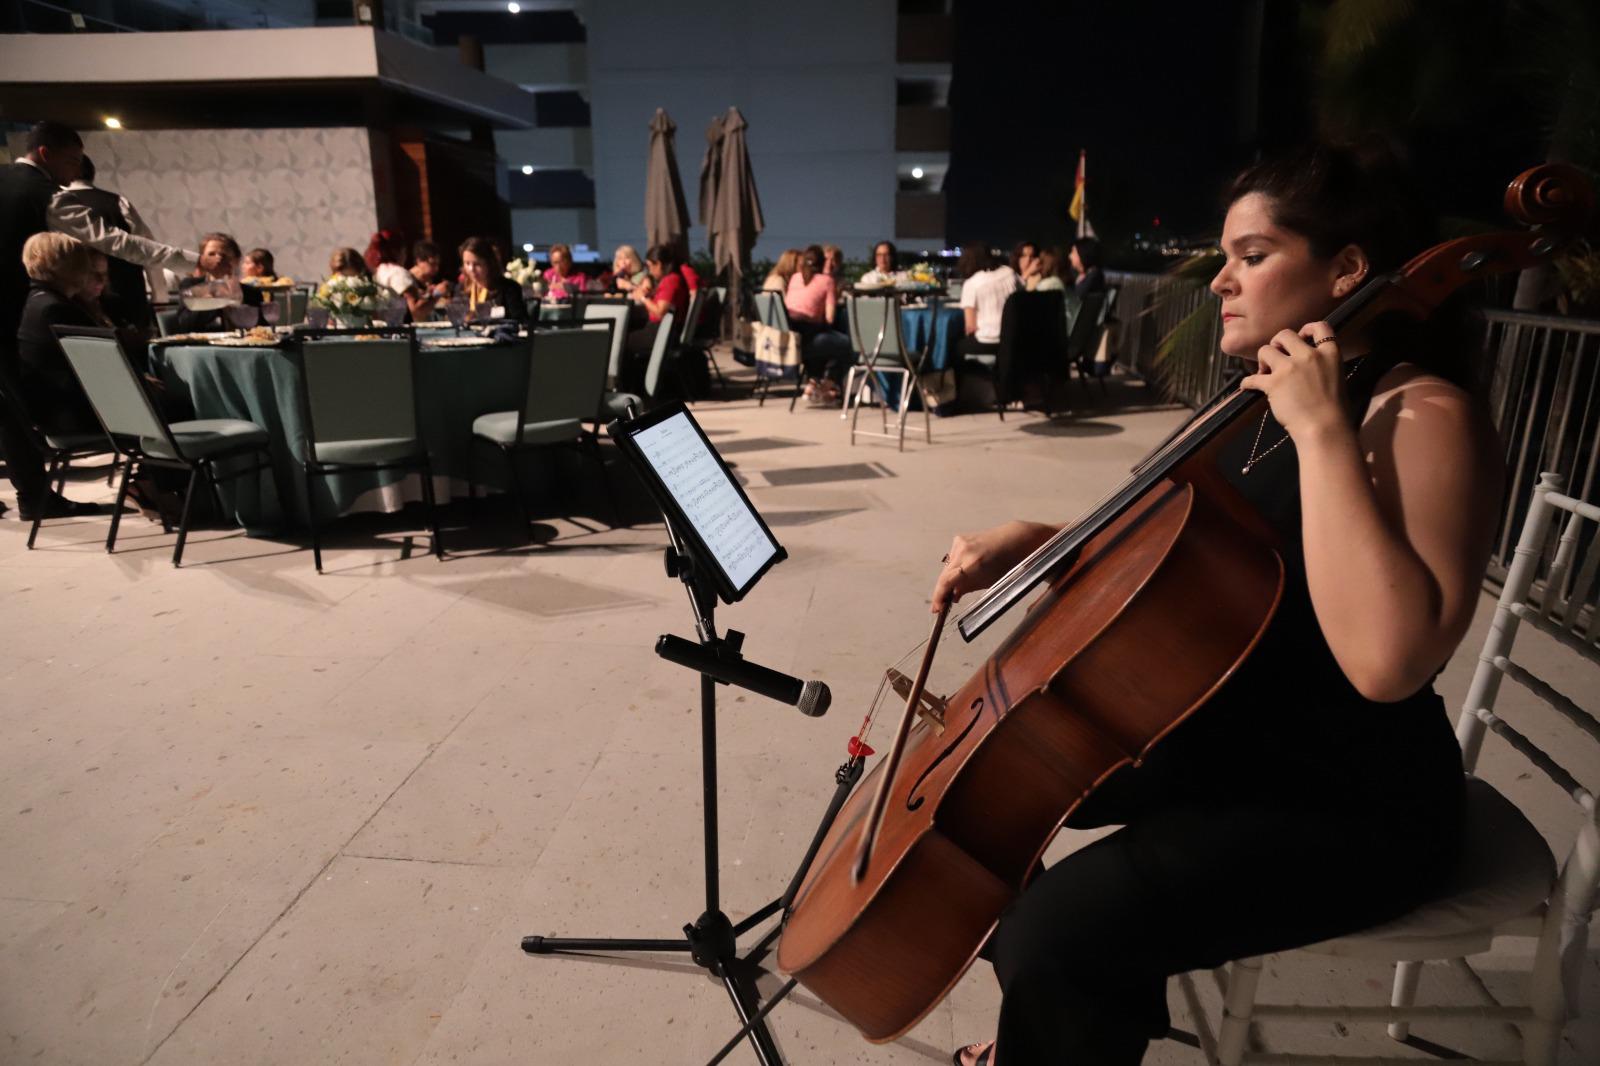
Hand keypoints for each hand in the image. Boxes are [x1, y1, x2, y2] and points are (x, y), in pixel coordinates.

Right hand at [931, 520, 1057, 612]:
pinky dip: (955, 568)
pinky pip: (952, 558)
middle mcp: (963, 550)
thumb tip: (953, 597)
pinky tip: (962, 573)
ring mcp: (960, 542)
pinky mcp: (959, 539)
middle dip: (943, 590)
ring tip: (953, 591)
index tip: (936, 609)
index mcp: (973, 562)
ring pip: (947, 567)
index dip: (939, 596)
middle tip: (941, 605)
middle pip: (945, 574)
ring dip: (949, 579)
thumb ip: (968, 588)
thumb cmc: (1010, 563)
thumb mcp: (991, 581)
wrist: (1017, 538)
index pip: (947, 581)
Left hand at [1238, 323, 1352, 443]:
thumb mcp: (1336, 378)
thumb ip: (1321, 365)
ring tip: (1265, 373)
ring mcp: (1290, 368)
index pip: (1320, 326)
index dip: (1306, 329)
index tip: (1300, 337)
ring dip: (1262, 360)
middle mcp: (1309, 356)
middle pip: (1284, 334)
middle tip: (1276, 357)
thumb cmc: (1333, 411)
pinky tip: (1248, 386)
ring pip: (1265, 350)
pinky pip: (1252, 377)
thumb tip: (1302, 363)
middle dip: (1277, 343)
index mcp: (1330, 354)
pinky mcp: (1273, 383)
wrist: (1324, 428)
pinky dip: (1247, 382)